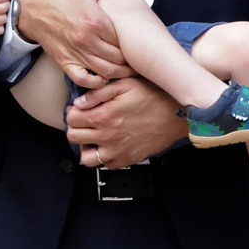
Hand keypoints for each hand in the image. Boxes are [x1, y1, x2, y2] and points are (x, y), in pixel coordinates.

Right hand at [17, 0, 148, 88]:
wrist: (34, 10)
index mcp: (95, 20)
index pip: (123, 40)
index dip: (132, 41)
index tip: (135, 40)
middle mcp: (86, 39)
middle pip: (118, 58)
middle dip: (128, 58)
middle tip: (134, 56)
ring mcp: (75, 52)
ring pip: (105, 71)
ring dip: (118, 72)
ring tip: (124, 67)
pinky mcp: (65, 62)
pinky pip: (84, 79)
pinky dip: (96, 82)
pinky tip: (103, 76)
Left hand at [63, 76, 187, 167]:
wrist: (177, 115)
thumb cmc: (153, 96)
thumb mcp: (125, 84)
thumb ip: (98, 92)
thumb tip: (79, 102)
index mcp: (104, 117)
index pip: (71, 119)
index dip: (73, 111)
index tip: (80, 109)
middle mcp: (107, 137)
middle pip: (74, 137)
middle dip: (76, 127)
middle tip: (85, 121)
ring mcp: (117, 151)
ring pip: (86, 158)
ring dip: (86, 147)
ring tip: (93, 136)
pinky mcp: (128, 160)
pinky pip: (106, 165)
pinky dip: (103, 156)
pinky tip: (108, 145)